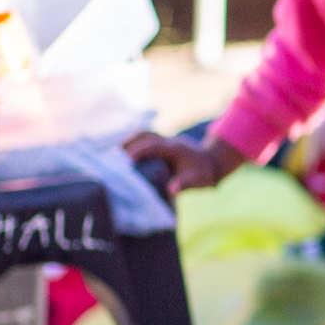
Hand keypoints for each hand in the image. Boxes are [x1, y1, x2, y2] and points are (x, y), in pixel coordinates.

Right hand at [125, 129, 241, 192]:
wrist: (212, 162)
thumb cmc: (203, 173)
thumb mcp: (196, 180)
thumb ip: (183, 184)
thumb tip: (171, 191)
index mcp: (173, 148)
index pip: (150, 146)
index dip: (136, 152)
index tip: (123, 163)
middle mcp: (167, 141)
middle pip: (143, 135)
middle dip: (127, 144)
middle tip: (112, 157)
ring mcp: (164, 140)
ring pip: (143, 134)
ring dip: (128, 142)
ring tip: (114, 155)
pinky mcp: (161, 143)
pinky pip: (144, 138)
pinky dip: (132, 144)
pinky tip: (122, 154)